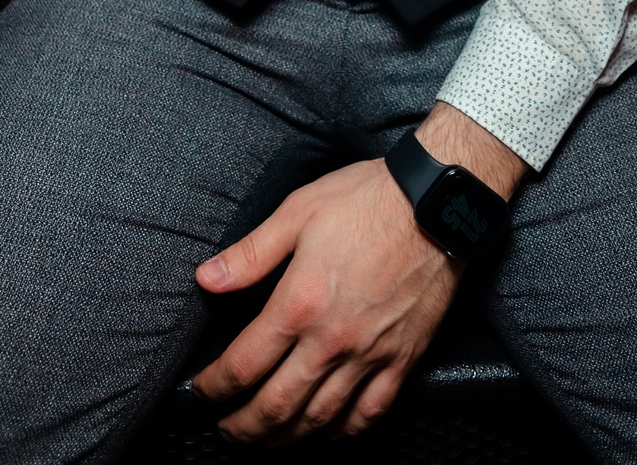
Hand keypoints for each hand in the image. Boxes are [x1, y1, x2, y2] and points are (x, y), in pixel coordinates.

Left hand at [191, 157, 459, 444]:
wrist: (435, 203)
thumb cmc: (366, 199)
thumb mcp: (298, 211)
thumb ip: (251, 254)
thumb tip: (206, 279)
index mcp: (299, 303)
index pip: (244, 365)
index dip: (214, 387)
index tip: (201, 392)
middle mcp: (332, 340)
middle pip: (277, 406)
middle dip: (244, 426)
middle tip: (226, 430)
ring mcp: (370, 354)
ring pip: (320, 418)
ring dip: (286, 437)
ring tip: (267, 438)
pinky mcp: (403, 358)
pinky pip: (370, 412)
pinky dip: (344, 430)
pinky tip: (328, 429)